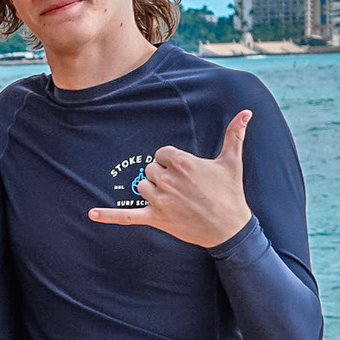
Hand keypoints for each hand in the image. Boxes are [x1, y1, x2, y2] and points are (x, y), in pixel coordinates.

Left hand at [89, 110, 253, 248]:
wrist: (229, 227)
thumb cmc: (230, 193)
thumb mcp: (232, 161)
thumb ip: (235, 134)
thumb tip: (247, 112)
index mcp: (183, 163)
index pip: (161, 153)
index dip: (170, 161)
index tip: (184, 171)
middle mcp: (168, 180)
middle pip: (150, 169)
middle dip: (162, 175)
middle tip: (183, 187)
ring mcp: (160, 200)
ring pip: (141, 186)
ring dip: (151, 190)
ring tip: (172, 198)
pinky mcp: (155, 218)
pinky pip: (127, 216)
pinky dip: (109, 215)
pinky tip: (92, 214)